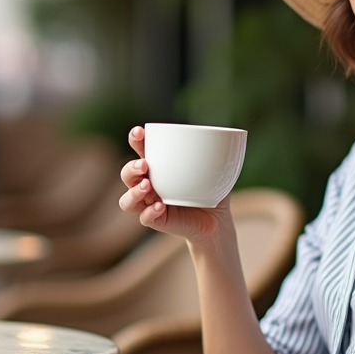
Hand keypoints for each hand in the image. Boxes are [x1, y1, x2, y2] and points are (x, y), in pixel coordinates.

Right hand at [118, 126, 232, 244]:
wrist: (216, 219)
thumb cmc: (211, 188)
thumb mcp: (215, 168)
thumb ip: (215, 154)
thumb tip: (227, 136)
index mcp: (158, 166)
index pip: (140, 149)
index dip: (135, 140)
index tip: (139, 132)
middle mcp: (148, 184)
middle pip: (127, 174)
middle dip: (131, 168)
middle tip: (144, 165)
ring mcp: (150, 204)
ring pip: (127, 200)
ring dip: (133, 191)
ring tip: (148, 186)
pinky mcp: (156, 221)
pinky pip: (145, 218)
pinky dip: (150, 212)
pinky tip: (161, 206)